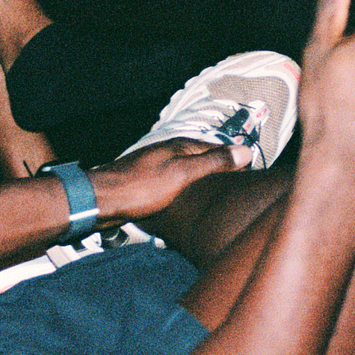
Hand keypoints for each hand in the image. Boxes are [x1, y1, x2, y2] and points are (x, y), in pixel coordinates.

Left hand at [90, 139, 251, 225]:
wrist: (102, 201)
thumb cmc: (140, 186)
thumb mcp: (183, 173)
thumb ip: (214, 162)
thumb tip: (245, 151)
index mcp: (181, 146)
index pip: (219, 150)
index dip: (236, 162)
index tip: (253, 176)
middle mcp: (171, 154)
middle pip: (205, 162)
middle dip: (222, 175)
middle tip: (239, 192)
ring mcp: (159, 168)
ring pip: (191, 176)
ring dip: (204, 186)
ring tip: (219, 202)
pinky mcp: (150, 185)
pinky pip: (178, 188)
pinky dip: (189, 195)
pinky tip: (191, 208)